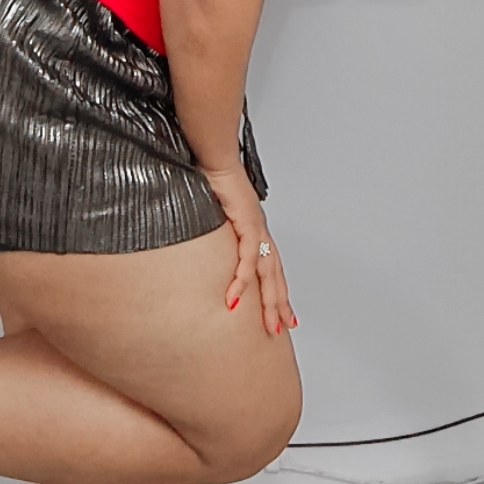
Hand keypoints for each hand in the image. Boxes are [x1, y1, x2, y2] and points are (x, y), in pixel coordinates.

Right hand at [203, 162, 296, 336]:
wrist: (215, 157)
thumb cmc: (212, 177)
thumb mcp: (213, 211)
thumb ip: (213, 229)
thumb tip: (199, 242)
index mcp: (254, 227)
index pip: (270, 264)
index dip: (276, 288)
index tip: (281, 308)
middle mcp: (259, 230)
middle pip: (275, 274)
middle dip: (280, 303)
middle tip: (284, 327)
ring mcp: (256, 228)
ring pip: (267, 274)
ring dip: (268, 301)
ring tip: (269, 324)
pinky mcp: (247, 224)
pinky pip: (246, 260)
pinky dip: (241, 281)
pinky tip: (235, 299)